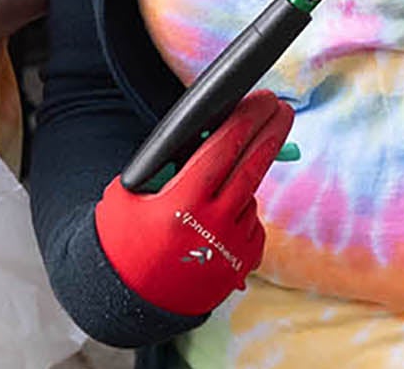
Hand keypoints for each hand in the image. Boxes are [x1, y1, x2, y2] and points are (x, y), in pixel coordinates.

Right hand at [94, 91, 294, 316]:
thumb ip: (159, 168)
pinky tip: (218, 214)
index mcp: (182, 203)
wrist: (131, 300)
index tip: (260, 101)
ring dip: (241, 179)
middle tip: (282, 109)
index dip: (244, 121)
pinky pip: (251, 223)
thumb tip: (198, 141)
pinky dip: (239, 212)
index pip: (222, 151)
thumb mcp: (125, 195)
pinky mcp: (241, 263)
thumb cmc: (122, 242)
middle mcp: (213, 223)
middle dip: (269, 132)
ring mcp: (232, 245)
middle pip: (251, 167)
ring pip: (249, 196)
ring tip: (216, 182)